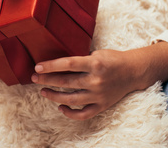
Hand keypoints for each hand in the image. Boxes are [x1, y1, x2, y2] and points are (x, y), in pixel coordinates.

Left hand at [31, 42, 167, 120]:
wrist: (133, 71)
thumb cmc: (113, 59)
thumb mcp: (96, 53)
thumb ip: (80, 59)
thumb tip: (58, 63)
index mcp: (95, 64)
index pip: (68, 64)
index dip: (51, 66)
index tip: (38, 66)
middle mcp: (96, 80)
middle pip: (66, 82)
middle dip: (47, 80)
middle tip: (34, 77)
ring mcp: (99, 94)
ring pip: (71, 99)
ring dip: (54, 96)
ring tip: (43, 91)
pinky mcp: (102, 105)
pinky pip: (83, 114)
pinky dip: (70, 113)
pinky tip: (60, 107)